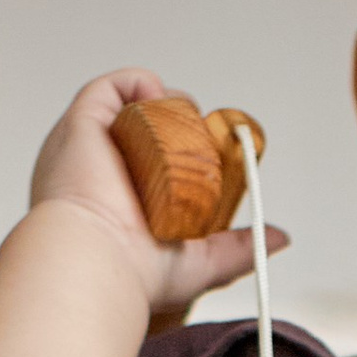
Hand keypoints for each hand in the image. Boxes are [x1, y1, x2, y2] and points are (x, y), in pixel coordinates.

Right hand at [26, 67, 285, 324]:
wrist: (98, 263)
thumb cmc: (135, 273)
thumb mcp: (201, 263)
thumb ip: (237, 248)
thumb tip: (275, 238)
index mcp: (116, 203)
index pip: (153, 166)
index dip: (184, 156)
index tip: (211, 165)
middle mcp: (99, 171)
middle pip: (144, 131)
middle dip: (179, 128)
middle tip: (204, 145)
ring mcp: (88, 145)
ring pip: (131, 107)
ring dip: (166, 106)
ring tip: (188, 126)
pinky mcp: (82, 122)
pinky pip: (110, 86)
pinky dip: (141, 83)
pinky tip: (165, 104)